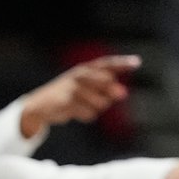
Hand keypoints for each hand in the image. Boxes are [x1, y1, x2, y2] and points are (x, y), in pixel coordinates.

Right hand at [18, 55, 140, 137]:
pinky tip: (78, 113)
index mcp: (85, 69)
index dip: (122, 63)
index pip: (106, 64)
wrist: (41, 105)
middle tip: (122, 95)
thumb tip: (122, 93)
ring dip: (97, 107)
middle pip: (105, 81)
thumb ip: (105, 89)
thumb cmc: (69, 96)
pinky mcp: (66, 102)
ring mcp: (72, 88)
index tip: (137, 63)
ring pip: (99, 101)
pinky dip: (86, 115)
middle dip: (112, 90)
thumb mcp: (86, 89)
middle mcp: (79, 75)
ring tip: (85, 107)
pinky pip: (88, 113)